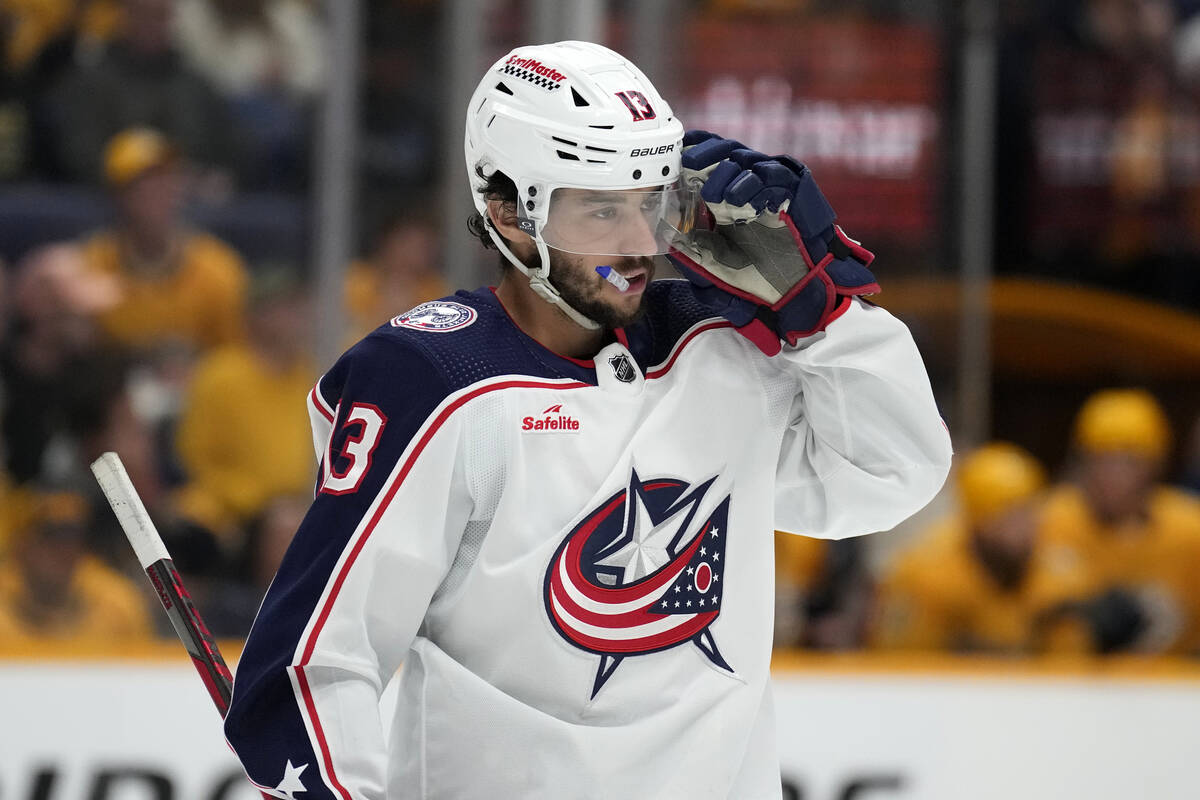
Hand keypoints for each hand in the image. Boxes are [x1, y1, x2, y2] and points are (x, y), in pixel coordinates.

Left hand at [667, 130, 877, 355]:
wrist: (792, 289)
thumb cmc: (755, 275)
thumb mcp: (714, 261)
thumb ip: (692, 247)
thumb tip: (664, 235)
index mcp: (726, 195)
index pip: (709, 160)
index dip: (693, 150)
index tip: (674, 152)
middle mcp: (747, 185)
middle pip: (726, 152)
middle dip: (706, 154)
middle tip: (688, 162)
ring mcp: (769, 187)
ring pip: (747, 161)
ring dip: (727, 173)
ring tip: (713, 194)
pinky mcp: (791, 191)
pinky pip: (773, 177)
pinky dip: (754, 185)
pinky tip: (739, 200)